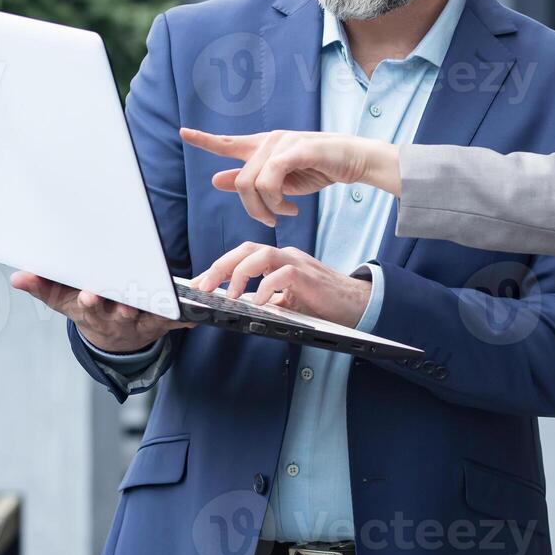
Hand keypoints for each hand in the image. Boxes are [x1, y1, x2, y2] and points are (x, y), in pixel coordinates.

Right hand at [10, 271, 193, 353]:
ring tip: (164, 298)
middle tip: (129, 300)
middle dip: (124, 306)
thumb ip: (42, 287)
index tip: (89, 295)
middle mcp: (117, 319)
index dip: (90, 301)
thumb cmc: (87, 309)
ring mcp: (139, 322)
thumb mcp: (62, 300)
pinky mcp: (160, 323)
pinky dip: (183, 320)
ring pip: (148, 316)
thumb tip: (17, 277)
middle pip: (121, 312)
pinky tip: (193, 317)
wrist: (112, 336)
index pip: (90, 307)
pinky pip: (173, 322)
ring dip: (156, 308)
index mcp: (93, 312)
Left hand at [179, 128, 399, 226]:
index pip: (228, 142)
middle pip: (240, 181)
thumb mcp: (282, 181)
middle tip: (271, 220)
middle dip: (252, 208)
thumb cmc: (319, 169)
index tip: (183, 133)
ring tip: (285, 213)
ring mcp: (282, 142)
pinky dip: (277, 200)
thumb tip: (216, 178)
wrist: (354, 160)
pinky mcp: (295, 149)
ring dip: (267, 208)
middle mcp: (269, 140)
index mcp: (263, 146)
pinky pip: (271, 179)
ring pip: (253, 183)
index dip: (205, 140)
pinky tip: (291, 208)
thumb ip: (250, 181)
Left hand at [189, 241, 371, 325]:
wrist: (356, 304)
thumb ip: (267, 297)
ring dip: (239, 274)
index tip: (198, 283)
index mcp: (277, 260)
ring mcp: (297, 263)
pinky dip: (266, 287)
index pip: (241, 255)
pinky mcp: (308, 276)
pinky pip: (282, 274)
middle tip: (203, 287)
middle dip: (219, 267)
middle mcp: (285, 256)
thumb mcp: (286, 300)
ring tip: (230, 295)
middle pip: (246, 249)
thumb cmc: (322, 302)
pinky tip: (259, 303)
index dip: (217, 267)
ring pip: (261, 255)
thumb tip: (241, 306)